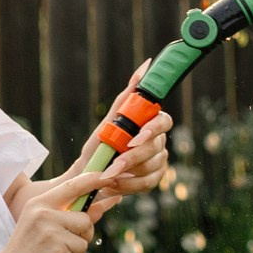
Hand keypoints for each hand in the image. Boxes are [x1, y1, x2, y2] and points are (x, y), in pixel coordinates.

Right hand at [0, 161, 119, 252]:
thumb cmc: (26, 249)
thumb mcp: (40, 224)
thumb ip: (68, 215)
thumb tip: (101, 207)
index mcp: (39, 204)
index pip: (72, 186)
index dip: (93, 179)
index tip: (108, 175)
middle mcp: (45, 215)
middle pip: (85, 220)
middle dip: (81, 236)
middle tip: (59, 245)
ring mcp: (51, 234)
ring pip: (84, 243)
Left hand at [71, 63, 172, 212]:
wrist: (88, 177)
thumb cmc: (98, 147)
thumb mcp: (108, 122)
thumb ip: (127, 97)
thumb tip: (146, 66)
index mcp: (150, 124)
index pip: (164, 121)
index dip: (152, 129)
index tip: (135, 138)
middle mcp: (159, 142)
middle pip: (156, 147)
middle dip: (132, 158)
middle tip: (112, 166)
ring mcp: (159, 161)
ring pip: (152, 167)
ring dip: (126, 174)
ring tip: (106, 176)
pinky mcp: (154, 179)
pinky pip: (148, 184)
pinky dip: (128, 186)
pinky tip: (113, 185)